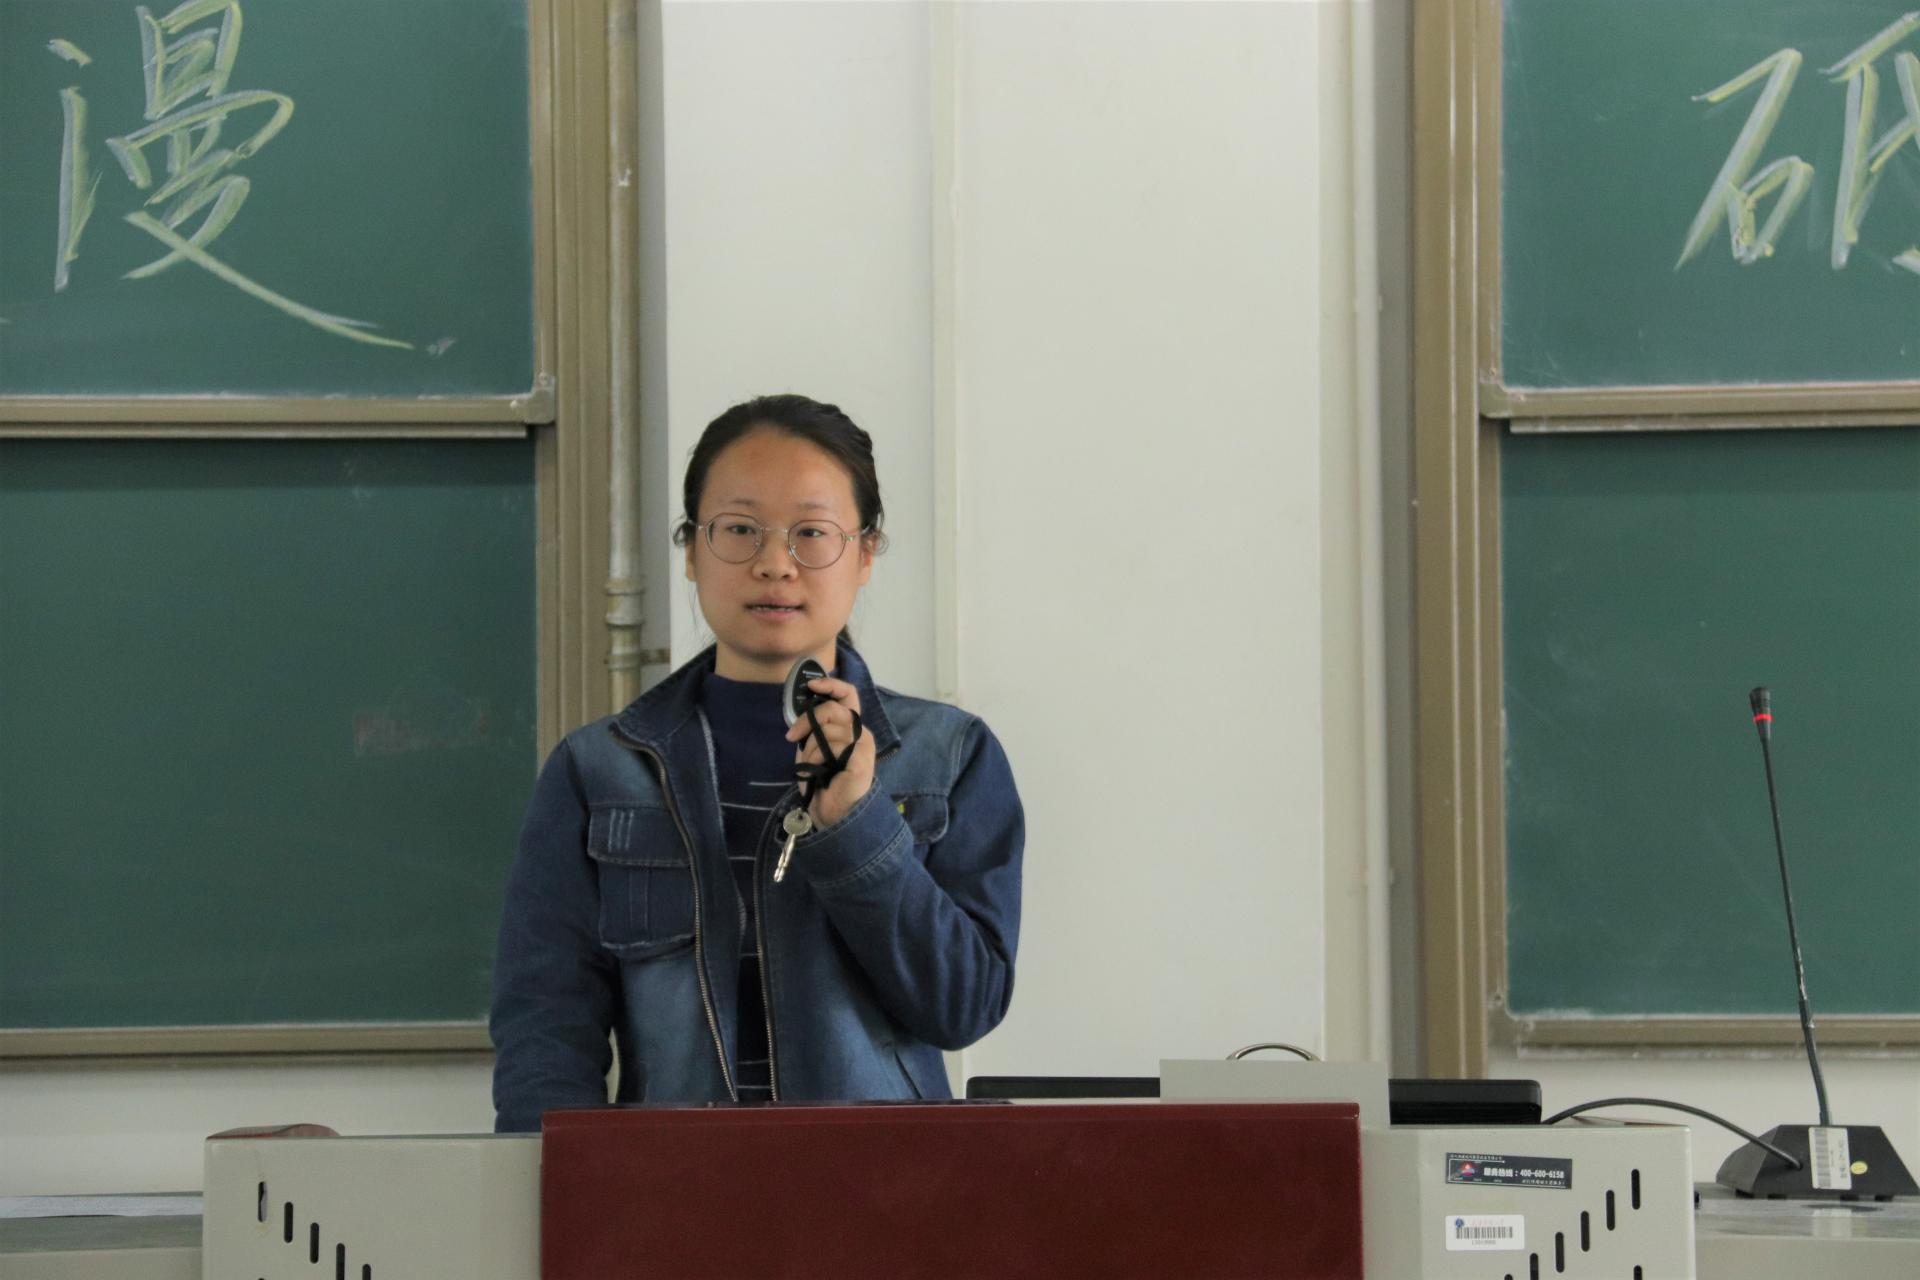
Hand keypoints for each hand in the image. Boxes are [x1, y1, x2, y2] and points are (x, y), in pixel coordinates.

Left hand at [784, 676, 873, 829]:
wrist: (834, 814)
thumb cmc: (824, 783)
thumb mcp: (813, 750)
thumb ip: (813, 731)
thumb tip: (802, 714)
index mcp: (850, 728)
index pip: (848, 695)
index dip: (831, 684)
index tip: (811, 685)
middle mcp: (861, 732)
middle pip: (833, 708)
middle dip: (807, 720)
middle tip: (792, 736)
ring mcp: (863, 745)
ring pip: (828, 729)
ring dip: (811, 748)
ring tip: (811, 766)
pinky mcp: (861, 758)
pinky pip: (833, 745)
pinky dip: (818, 758)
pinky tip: (819, 771)